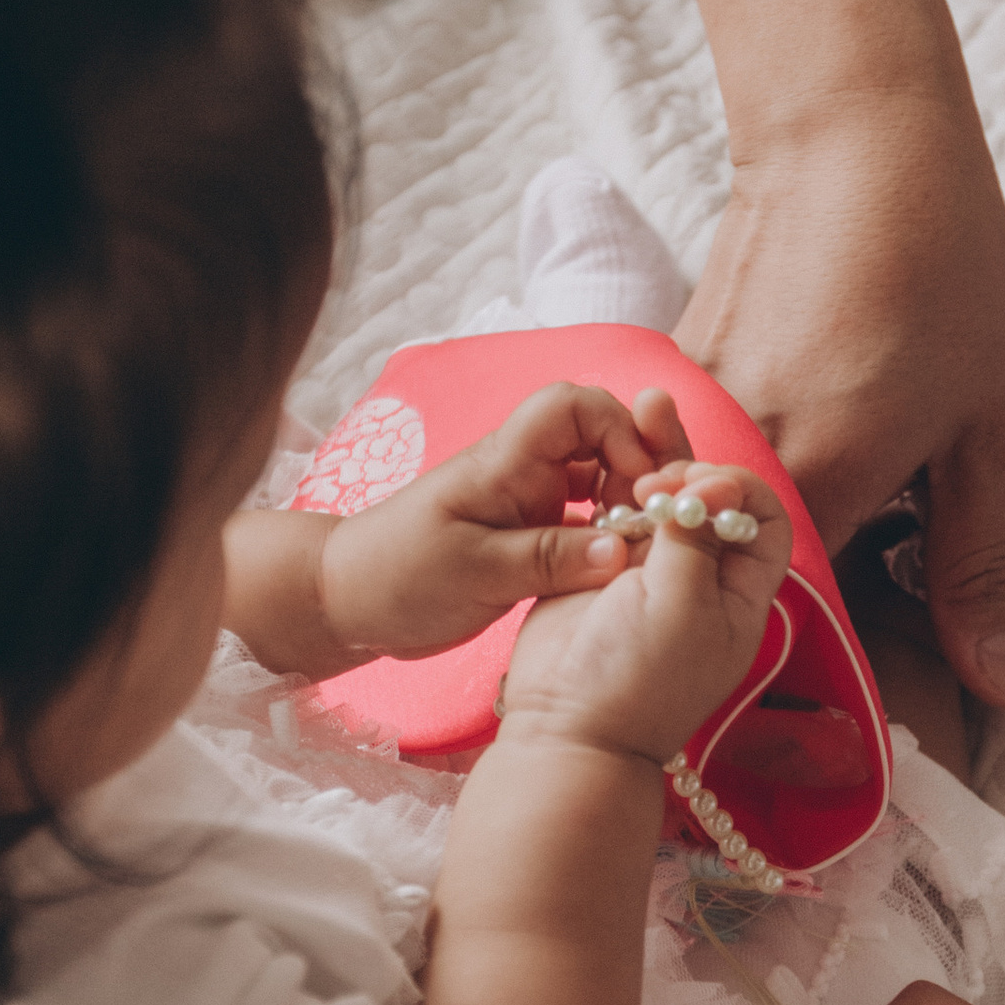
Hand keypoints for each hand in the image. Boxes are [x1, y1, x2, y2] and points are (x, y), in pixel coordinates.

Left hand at [320, 382, 693, 657]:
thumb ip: (549, 559)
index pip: (575, 406)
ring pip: (600, 480)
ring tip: (644, 549)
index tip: (639, 485)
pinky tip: (621, 567)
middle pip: (602, 437)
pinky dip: (611, 535)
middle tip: (656, 523)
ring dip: (628, 504)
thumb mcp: (473, 571)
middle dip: (639, 468)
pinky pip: (587, 521)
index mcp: (506, 461)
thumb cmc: (396, 574)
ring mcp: (530, 501)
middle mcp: (525, 471)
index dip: (619, 431)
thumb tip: (623, 551)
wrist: (347, 598)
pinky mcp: (532, 535)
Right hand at [496, 458, 790, 763]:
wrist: (567, 726)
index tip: (703, 487)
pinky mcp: (601, 564)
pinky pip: (614, 510)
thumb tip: (708, 483)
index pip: (763, 520)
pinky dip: (613, 481)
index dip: (739, 491)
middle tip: (658, 475)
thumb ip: (696, 538)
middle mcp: (700, 576)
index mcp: (738, 593)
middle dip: (691, 468)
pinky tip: (607, 457)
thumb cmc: (638, 681)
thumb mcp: (683, 605)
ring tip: (640, 419)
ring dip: (653, 459)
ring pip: (661, 498)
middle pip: (710, 500)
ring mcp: (649, 569)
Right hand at [678, 101, 1004, 713]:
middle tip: (872, 583)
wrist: (854, 135)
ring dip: (769, 534)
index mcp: (811, 489)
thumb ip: (980, 567)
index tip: (879, 678)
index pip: (801, 631)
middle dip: (803, 605)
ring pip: (717, 521)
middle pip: (748, 582)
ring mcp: (688, 417)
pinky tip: (802, 435)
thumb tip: (1000, 689)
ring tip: (843, 494)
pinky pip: (701, 462)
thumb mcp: (989, 429)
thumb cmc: (941, 269)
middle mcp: (726, 464)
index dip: (839, 665)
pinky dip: (744, 475)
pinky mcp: (676, 378)